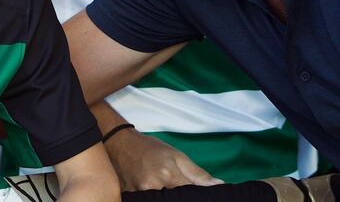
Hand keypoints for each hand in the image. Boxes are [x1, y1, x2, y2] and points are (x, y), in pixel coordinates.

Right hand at [104, 127, 222, 190]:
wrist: (120, 143)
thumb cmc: (151, 148)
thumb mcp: (176, 155)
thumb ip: (197, 173)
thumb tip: (219, 185)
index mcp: (168, 175)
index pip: (190, 195)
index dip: (196, 195)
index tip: (198, 194)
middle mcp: (153, 186)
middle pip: (175, 200)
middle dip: (181, 197)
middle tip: (178, 189)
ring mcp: (139, 194)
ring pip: (162, 201)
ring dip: (168, 197)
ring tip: (167, 189)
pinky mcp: (129, 197)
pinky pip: (147, 201)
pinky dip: (155, 198)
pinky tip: (158, 193)